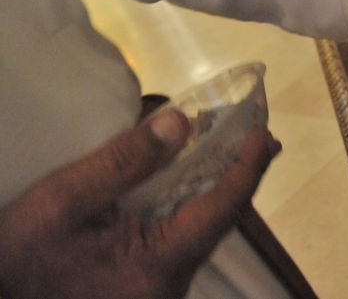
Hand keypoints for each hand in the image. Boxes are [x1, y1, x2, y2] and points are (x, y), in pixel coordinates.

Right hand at [0, 111, 278, 298]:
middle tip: (258, 135)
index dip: (248, 167)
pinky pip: (179, 241)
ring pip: (200, 231)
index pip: (222, 208)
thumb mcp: (64, 201)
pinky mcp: (143, 287)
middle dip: (238, 174)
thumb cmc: (20, 256)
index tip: (264, 133)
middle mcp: (170, 284)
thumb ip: (126, 162)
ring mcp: (158, 289)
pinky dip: (189, 206)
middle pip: (217, 220)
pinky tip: (190, 183)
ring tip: (232, 149)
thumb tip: (181, 123)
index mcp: (159, 263)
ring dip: (214, 188)